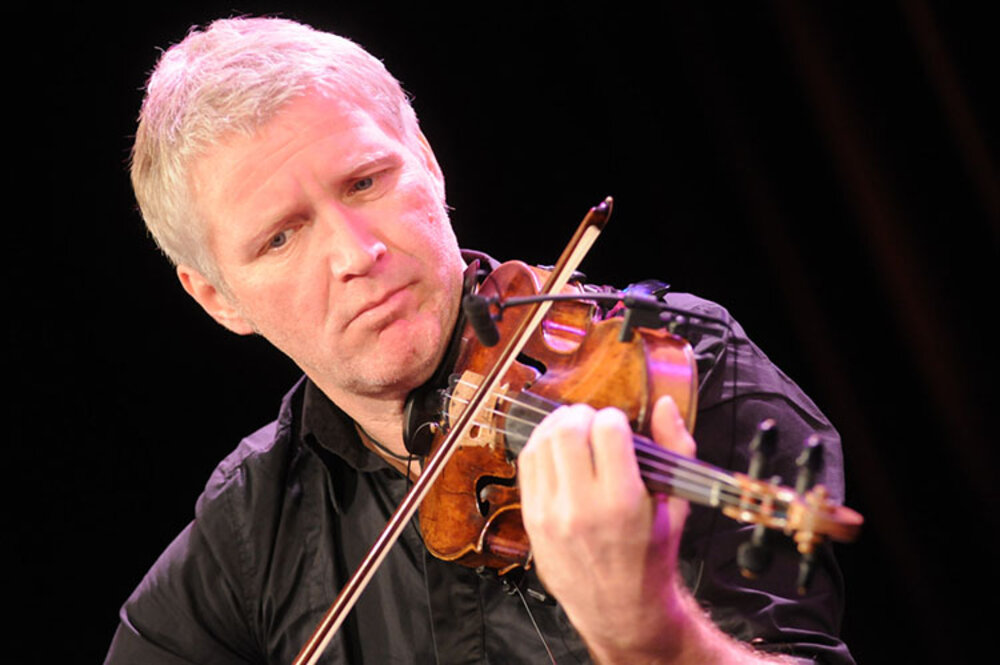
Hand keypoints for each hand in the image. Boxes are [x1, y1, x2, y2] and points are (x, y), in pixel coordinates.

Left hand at [518, 395, 696, 661]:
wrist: (619, 608)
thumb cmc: (651, 555)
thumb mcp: (676, 505)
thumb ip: (675, 448)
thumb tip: (664, 404)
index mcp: (623, 502)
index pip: (607, 430)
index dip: (614, 418)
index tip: (620, 427)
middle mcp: (582, 507)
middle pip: (568, 430)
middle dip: (583, 415)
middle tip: (594, 423)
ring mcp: (551, 514)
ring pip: (542, 442)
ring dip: (559, 426)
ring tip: (575, 431)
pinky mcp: (531, 518)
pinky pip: (527, 464)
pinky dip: (541, 446)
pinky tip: (557, 448)